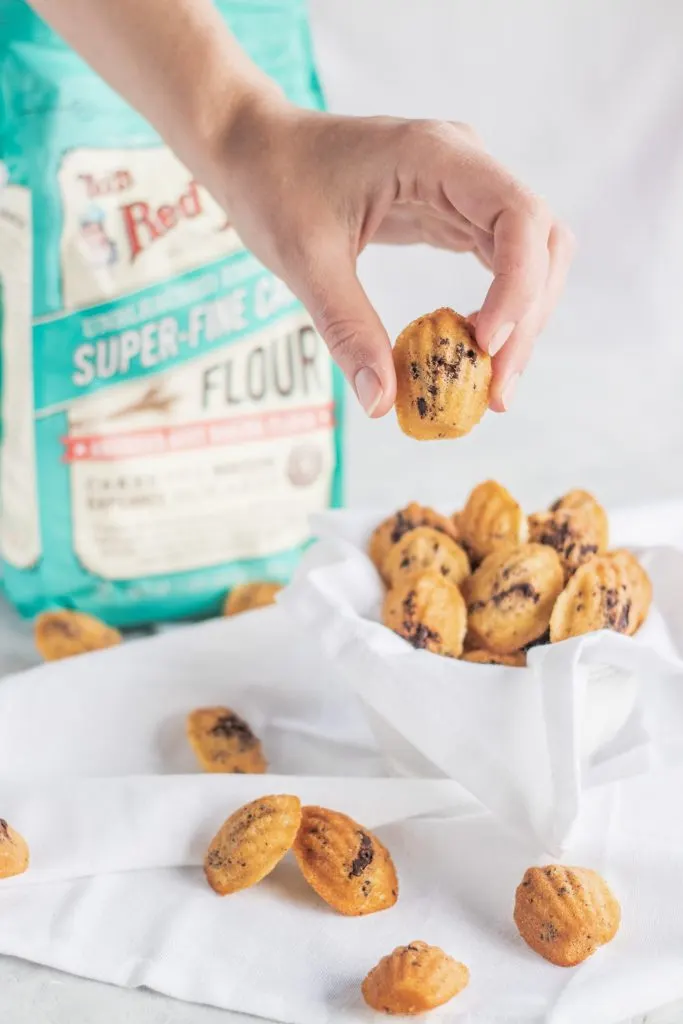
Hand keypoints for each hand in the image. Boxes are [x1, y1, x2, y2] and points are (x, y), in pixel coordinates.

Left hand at [214, 96, 574, 416]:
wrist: (254, 150)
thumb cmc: (273, 186)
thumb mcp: (304, 260)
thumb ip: (346, 329)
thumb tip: (380, 404)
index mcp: (436, 155)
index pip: (518, 215)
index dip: (518, 285)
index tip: (485, 345)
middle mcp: (464, 165)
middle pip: (541, 240)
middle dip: (529, 317)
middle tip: (496, 390)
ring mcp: (463, 189)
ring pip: (531, 255)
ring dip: (523, 320)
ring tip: (492, 383)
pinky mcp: (452, 214)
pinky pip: (499, 263)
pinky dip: (498, 310)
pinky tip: (474, 349)